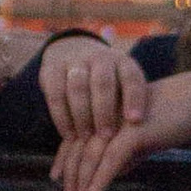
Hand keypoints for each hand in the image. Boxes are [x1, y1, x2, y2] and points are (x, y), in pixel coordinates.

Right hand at [40, 33, 147, 152]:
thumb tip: (139, 140)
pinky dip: (61, 117)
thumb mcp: (122, 86)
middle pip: (102, 82)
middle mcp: (99, 58)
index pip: (131, 77)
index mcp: (122, 62)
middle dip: (104, 111)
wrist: (73, 50)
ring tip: (85, 138)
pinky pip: (55, 94)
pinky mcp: (52, 69)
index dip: (134, 97)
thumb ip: (130, 105)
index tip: (135, 120)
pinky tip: (68, 135)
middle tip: (106, 136)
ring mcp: (74, 61)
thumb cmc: (108, 83)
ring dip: (82, 115)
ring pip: (77, 87)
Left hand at [51, 67, 190, 190]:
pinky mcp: (132, 132)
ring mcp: (117, 123)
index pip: (78, 138)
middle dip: (72, 176)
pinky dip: (101, 177)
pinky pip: (112, 157)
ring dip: (83, 181)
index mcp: (103, 114)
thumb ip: (124, 155)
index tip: (56, 177)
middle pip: (81, 149)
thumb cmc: (168, 118)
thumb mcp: (140, 138)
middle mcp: (105, 116)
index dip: (65, 159)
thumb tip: (109, 175)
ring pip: (92, 155)